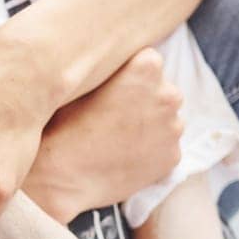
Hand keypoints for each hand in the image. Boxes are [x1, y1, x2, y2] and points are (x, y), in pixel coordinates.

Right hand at [24, 48, 183, 222]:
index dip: (130, 75)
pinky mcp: (173, 157)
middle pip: (163, 90)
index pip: (150, 61)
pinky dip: (152, 152)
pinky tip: (125, 156)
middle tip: (116, 116)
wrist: (65, 177)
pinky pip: (166, 148)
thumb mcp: (84, 81)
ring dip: (150, 126)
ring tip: (119, 139)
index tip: (115, 89)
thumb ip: (111, 68)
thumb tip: (116, 62)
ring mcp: (174, 128)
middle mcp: (169, 94)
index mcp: (147, 67)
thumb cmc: (66, 125)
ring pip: (167, 120)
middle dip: (145, 100)